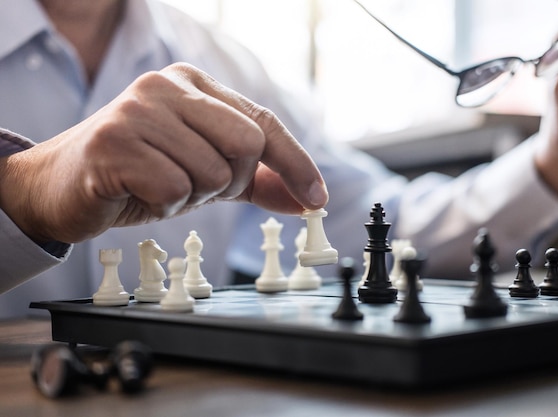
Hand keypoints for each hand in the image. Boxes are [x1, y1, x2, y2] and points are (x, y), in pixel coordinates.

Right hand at [0, 63, 328, 243]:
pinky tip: (140, 193)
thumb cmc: (139, 173)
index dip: (296, 163)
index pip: (264, 122)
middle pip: (248, 144)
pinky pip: (175, 190)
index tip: (316, 198)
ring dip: (193, 197)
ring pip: (213, 172)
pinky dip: (166, 206)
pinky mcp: (114, 142)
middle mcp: (168, 85)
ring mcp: (138, 110)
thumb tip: (307, 198)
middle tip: (197, 186)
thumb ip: (256, 180)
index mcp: (195, 84)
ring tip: (160, 186)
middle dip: (232, 180)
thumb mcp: (205, 173)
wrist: (62, 185)